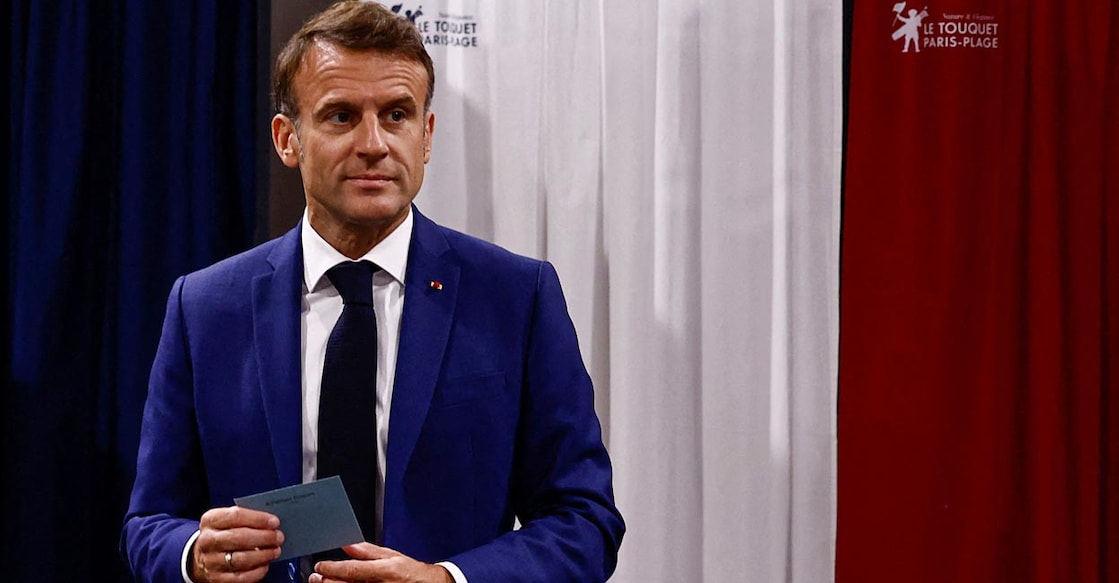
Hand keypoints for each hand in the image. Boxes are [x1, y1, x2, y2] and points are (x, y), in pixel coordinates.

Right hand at [189, 506, 283, 582]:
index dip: (258, 519)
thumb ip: (246, 518)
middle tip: (278, 537)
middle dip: (264, 537)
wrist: (201, 557)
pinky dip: (258, 571)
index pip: (236, 516)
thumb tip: (271, 522)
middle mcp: (208, 541)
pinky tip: (265, 564)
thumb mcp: (226, 520)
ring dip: (264, 554)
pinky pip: (242, 577)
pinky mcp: (217, 578)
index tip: (274, 522)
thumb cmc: (221, 534)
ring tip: (275, 550)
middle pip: (240, 537)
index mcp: (210, 520)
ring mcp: (211, 561)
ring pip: (242, 558)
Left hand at [309, 543, 453, 582]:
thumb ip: (368, 551)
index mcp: (385, 571)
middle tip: (316, 576)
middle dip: (326, 581)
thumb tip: (348, 544)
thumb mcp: (391, 556)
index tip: (321, 565)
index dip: (333, 568)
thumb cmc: (410, 572)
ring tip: (321, 582)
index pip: (353, 570)